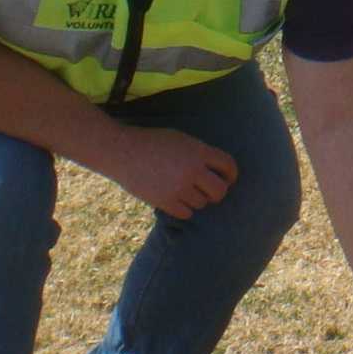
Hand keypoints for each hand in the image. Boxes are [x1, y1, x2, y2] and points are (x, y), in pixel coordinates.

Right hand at [110, 126, 236, 218]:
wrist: (121, 151)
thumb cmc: (151, 143)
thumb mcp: (180, 139)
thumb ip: (199, 154)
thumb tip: (217, 172)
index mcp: (198, 151)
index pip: (228, 166)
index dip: (231, 175)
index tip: (227, 180)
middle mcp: (192, 170)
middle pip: (220, 191)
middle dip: (217, 193)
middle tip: (209, 193)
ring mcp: (179, 187)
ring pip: (202, 203)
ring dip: (196, 200)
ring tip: (182, 191)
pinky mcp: (166, 201)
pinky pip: (186, 214)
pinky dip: (183, 209)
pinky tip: (174, 200)